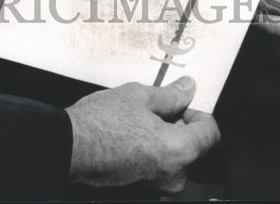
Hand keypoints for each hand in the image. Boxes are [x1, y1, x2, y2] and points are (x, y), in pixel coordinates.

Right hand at [66, 77, 218, 194]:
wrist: (70, 147)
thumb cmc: (101, 123)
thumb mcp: (139, 96)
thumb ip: (171, 95)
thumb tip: (188, 89)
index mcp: (179, 151)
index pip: (210, 133)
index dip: (198, 111)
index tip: (182, 102)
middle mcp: (173, 175)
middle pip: (193, 146)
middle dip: (179, 124)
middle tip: (156, 106)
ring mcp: (157, 186)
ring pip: (174, 156)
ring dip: (165, 137)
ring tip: (140, 119)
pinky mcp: (142, 189)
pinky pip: (159, 167)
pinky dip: (152, 150)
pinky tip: (132, 134)